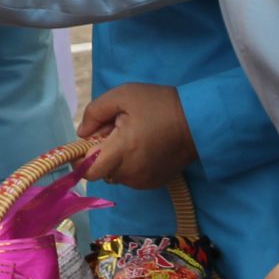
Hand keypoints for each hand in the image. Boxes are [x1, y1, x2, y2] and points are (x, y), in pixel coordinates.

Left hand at [76, 83, 198, 189]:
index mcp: (123, 149)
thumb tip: (81, 134)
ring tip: (133, 138)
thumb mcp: (123, 96)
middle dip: (102, 154)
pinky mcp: (154, 183)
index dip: (81, 161)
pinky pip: (130, 177)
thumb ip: (95, 112)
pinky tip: (143, 148)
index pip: (89, 172)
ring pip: (115, 175)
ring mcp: (144, 180)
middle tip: (116, 132)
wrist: (198, 120)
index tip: (85, 146)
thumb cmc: (159, 104)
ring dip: (116, 160)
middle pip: (101, 171)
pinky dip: (130, 165)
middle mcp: (132, 171)